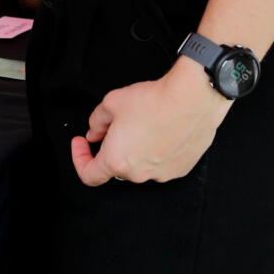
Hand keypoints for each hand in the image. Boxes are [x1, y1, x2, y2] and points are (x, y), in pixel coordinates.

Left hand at [68, 58, 229, 186]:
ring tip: (143, 125)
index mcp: (117, 161)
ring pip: (140, 166)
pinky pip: (162, 164)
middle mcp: (140, 174)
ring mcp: (163, 174)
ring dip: (135, 151)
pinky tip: (161, 131)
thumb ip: (96, 122)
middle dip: (111, 148)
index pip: (89, 175)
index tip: (83, 143)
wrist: (193, 98)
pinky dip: (156, 152)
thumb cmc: (152, 101)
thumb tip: (94, 134)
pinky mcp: (182, 168)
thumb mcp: (111, 104)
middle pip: (117, 167)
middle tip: (116, 125)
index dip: (80, 159)